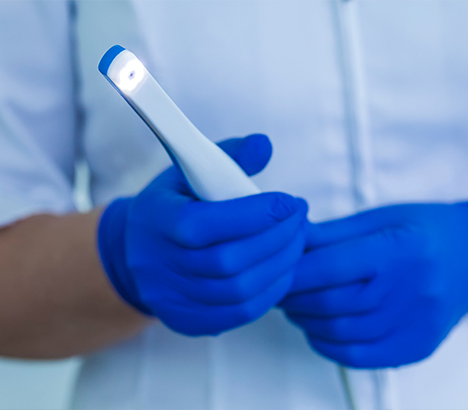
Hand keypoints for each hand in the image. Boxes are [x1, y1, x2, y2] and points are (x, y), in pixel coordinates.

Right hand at [97, 134, 307, 335]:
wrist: (136, 251)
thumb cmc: (173, 205)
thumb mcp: (190, 171)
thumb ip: (229, 156)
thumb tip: (265, 145)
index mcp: (157, 221)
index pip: (206, 224)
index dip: (255, 214)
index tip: (289, 202)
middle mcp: (158, 265)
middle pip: (228, 261)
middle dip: (277, 239)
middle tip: (300, 219)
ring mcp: (172, 299)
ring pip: (239, 291)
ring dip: (280, 265)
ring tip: (297, 241)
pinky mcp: (187, 320)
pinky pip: (239, 313)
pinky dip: (270, 292)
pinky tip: (283, 269)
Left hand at [280, 201, 467, 367]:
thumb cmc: (423, 230)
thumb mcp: (378, 218)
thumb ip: (331, 234)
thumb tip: (289, 240)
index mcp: (398, 249)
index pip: (329, 267)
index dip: (292, 272)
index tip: (275, 269)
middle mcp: (410, 290)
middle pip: (329, 303)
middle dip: (292, 297)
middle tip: (278, 288)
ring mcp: (415, 325)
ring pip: (339, 333)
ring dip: (305, 321)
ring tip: (294, 306)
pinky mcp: (415, 348)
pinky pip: (359, 357)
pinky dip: (327, 345)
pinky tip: (317, 329)